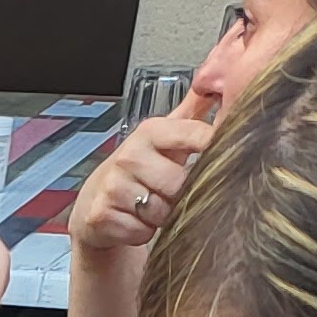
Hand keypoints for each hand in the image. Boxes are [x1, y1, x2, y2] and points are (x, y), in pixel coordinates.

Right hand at [67, 98, 216, 261]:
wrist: (96, 199)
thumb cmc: (138, 168)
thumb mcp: (164, 136)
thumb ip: (192, 112)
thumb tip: (220, 84)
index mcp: (150, 132)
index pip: (197, 136)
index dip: (211, 149)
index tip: (215, 156)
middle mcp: (129, 156)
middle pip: (179, 184)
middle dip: (178, 195)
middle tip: (167, 190)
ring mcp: (113, 186)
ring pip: (161, 212)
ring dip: (161, 216)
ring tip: (150, 205)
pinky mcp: (101, 215)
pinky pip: (142, 231)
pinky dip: (142, 232)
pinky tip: (134, 219)